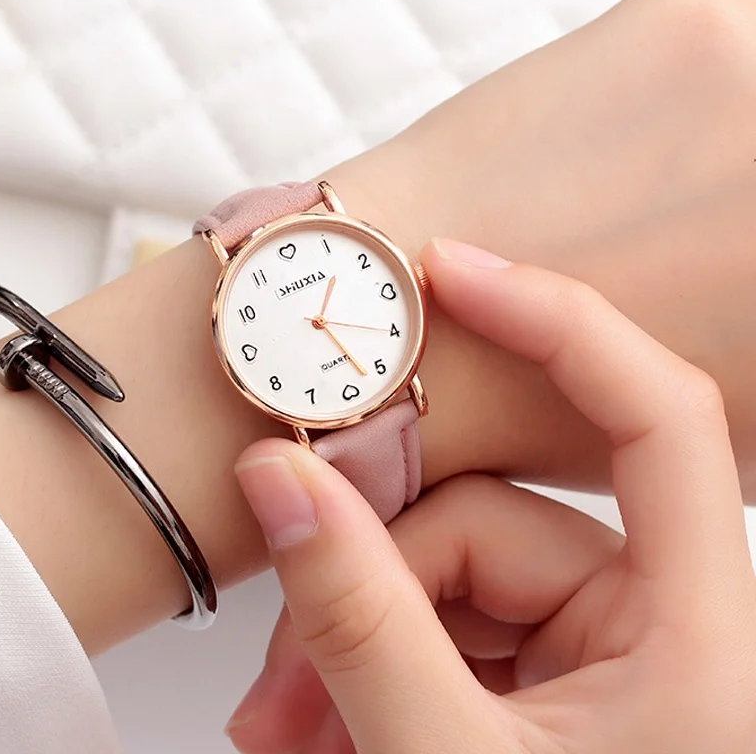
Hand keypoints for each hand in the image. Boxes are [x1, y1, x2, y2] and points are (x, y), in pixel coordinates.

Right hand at [229, 240, 755, 752]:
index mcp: (701, 632)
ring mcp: (601, 645)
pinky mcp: (550, 671)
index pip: (652, 413)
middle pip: (492, 518)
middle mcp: (661, 620)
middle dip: (373, 572)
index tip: (452, 274)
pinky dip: (376, 663)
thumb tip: (282, 482)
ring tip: (288, 724)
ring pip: (452, 574)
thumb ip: (358, 618)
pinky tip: (321, 725)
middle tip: (285, 655)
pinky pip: (449, 621)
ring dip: (355, 637)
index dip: (556, 319)